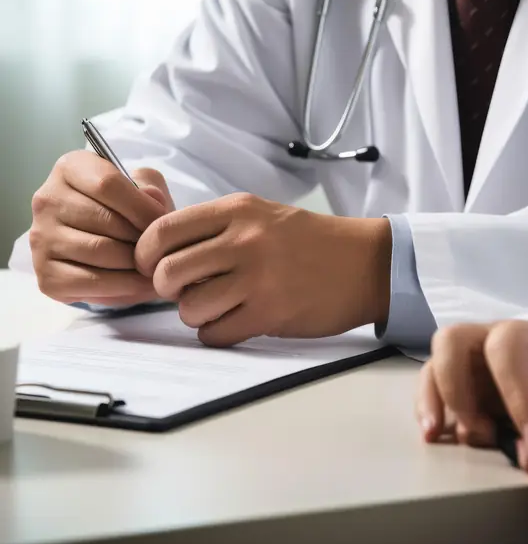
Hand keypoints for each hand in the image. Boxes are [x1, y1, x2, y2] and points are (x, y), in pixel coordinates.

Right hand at [30, 150, 174, 305]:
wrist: (109, 247)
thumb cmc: (127, 211)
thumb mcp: (142, 188)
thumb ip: (151, 188)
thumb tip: (152, 201)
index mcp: (70, 168)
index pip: (107, 184)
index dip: (142, 207)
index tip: (163, 223)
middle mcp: (47, 200)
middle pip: (104, 221)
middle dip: (140, 239)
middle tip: (160, 250)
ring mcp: (41, 238)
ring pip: (99, 251)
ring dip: (134, 264)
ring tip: (153, 266)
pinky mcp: (46, 274)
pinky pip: (89, 282)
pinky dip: (122, 286)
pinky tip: (138, 283)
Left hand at [134, 192, 391, 345]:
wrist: (365, 263)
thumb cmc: (309, 241)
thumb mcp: (261, 214)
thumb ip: (215, 227)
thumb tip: (161, 252)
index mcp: (237, 210)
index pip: (163, 230)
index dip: (145, 254)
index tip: (151, 266)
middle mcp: (244, 240)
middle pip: (168, 271)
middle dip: (167, 288)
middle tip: (184, 290)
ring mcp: (257, 277)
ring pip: (189, 307)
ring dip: (194, 314)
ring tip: (215, 307)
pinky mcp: (270, 312)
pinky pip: (215, 333)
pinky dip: (217, 333)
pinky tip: (234, 322)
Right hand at [416, 321, 527, 513]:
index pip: (507, 348)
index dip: (513, 390)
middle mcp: (488, 342)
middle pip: (451, 341)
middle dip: (455, 385)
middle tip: (479, 431)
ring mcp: (469, 366)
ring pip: (433, 367)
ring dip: (431, 401)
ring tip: (435, 435)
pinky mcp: (460, 391)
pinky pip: (432, 395)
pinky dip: (429, 414)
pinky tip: (435, 438)